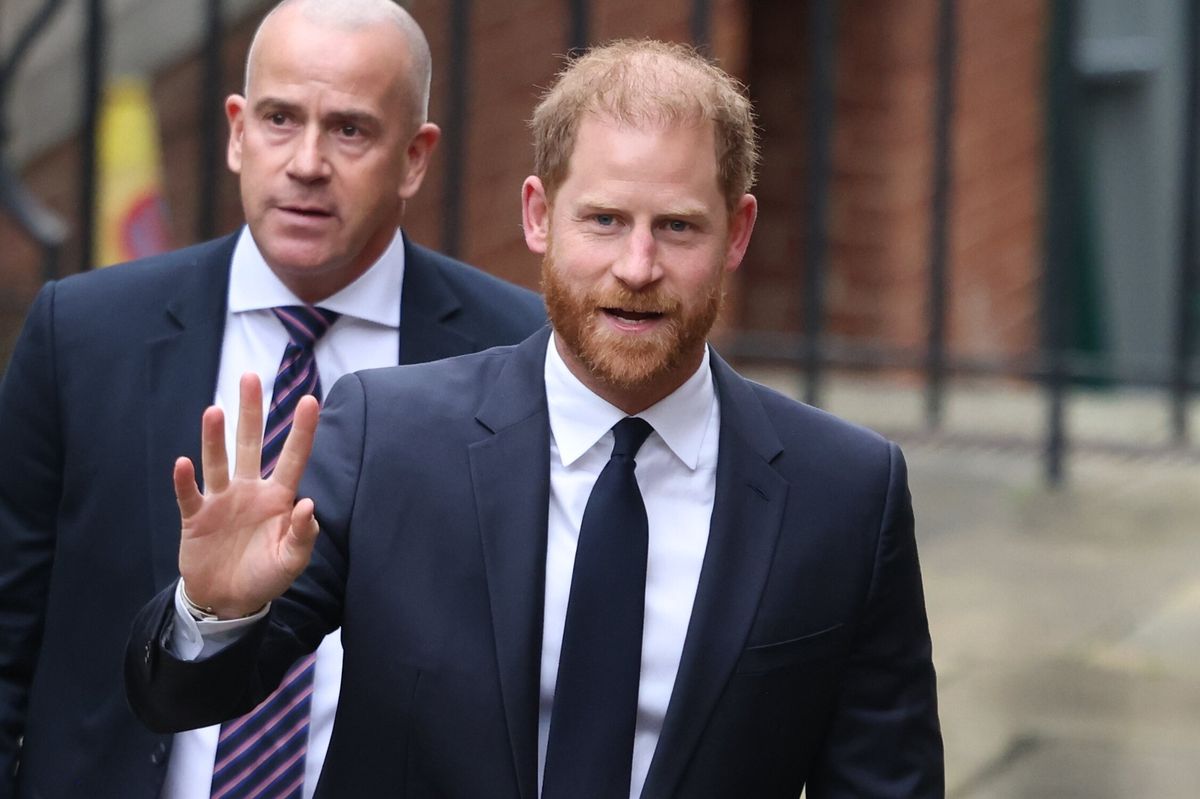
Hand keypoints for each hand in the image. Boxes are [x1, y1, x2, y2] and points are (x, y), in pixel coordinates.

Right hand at [173, 373, 320, 617]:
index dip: (302, 430)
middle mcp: (248, 490)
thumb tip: (307, 505)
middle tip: (249, 376)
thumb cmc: (265, 576)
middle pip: (250, 444)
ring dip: (215, 438)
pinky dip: (185, 481)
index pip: (293, 457)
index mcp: (277, 498)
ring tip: (214, 411)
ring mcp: (220, 501)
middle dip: (250, 412)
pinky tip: (183, 464)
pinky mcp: (195, 518)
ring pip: (218, 462)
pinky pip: (189, 495)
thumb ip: (302, 535)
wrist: (228, 601)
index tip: (311, 400)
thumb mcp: (291, 561)